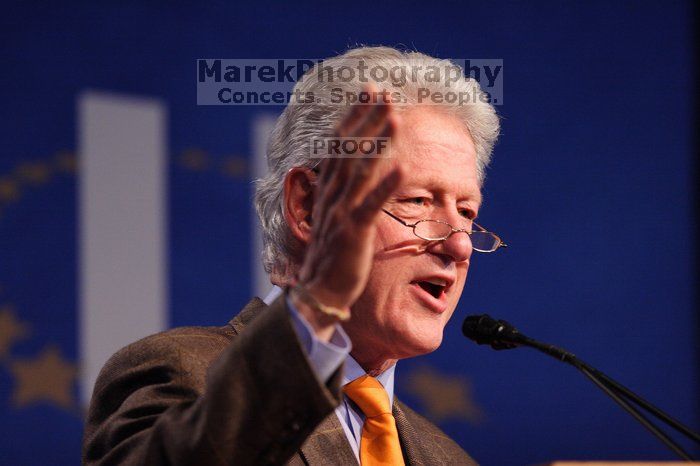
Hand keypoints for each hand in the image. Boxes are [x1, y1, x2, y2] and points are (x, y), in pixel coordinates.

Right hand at [295, 85, 402, 322]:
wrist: (319, 292)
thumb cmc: (330, 257)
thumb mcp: (331, 217)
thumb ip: (338, 192)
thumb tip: (343, 171)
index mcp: (327, 190)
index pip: (340, 145)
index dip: (354, 117)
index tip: (369, 93)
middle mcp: (331, 196)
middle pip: (350, 149)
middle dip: (367, 118)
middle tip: (383, 91)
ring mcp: (341, 213)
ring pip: (361, 171)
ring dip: (378, 142)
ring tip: (395, 117)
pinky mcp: (354, 233)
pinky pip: (372, 206)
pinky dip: (386, 186)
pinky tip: (403, 168)